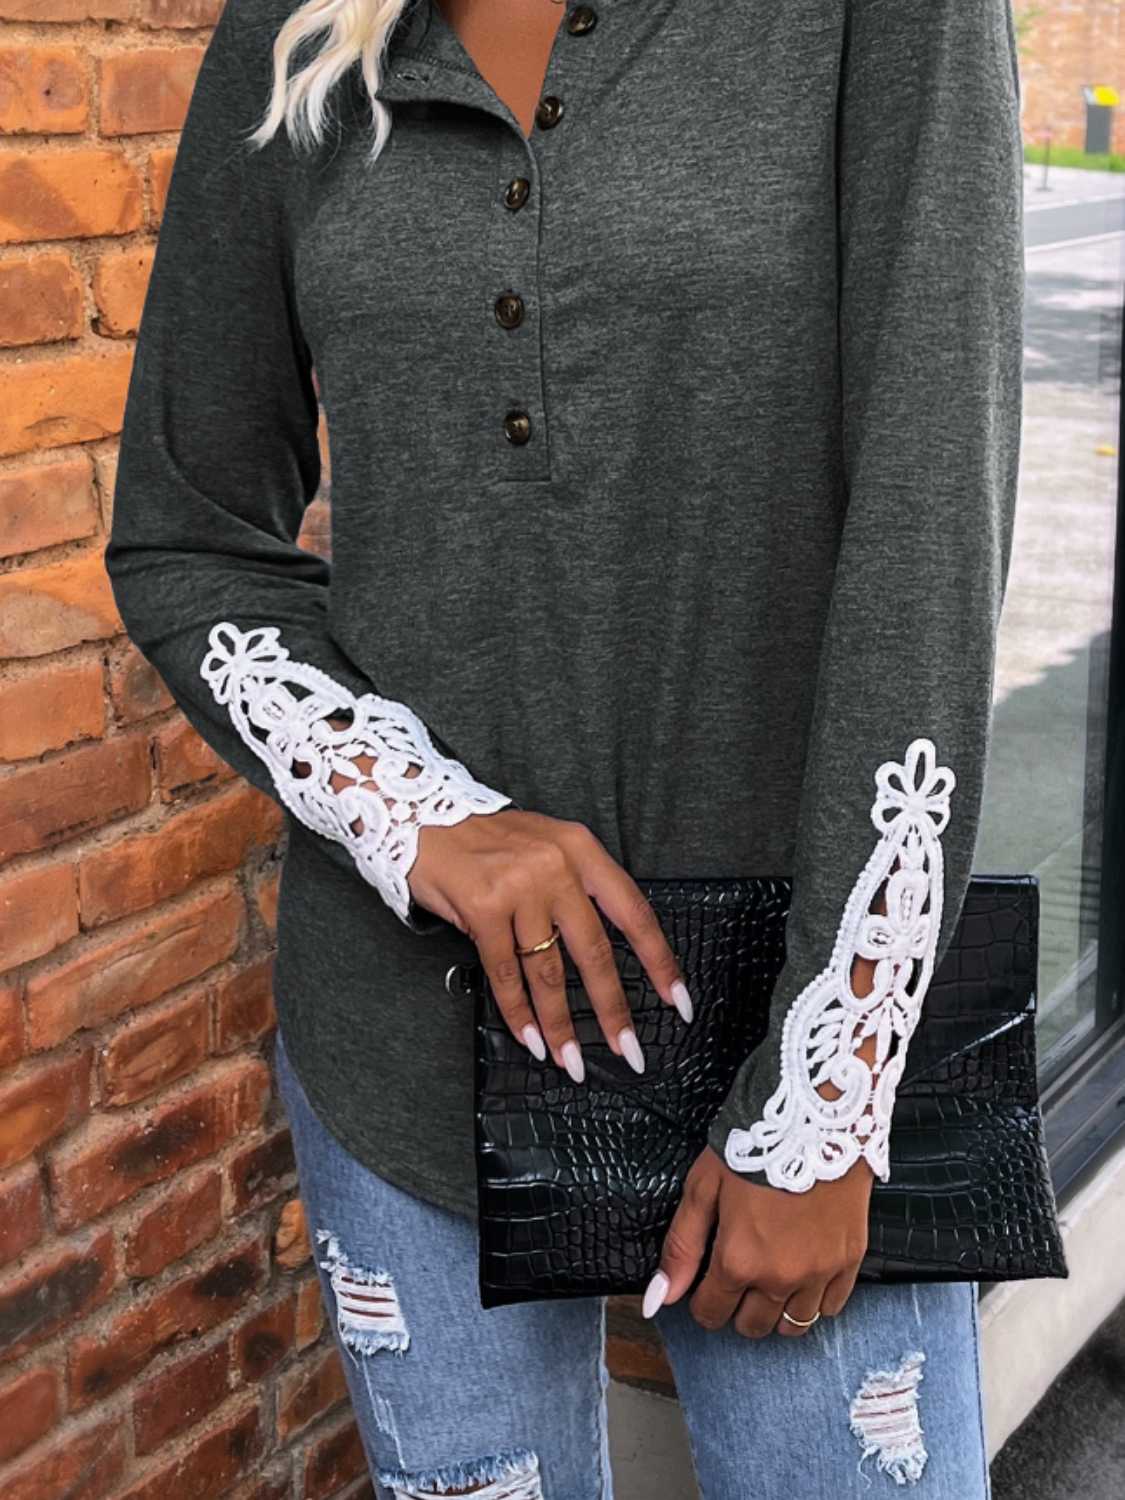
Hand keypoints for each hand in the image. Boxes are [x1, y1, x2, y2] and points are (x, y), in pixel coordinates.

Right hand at [317, 721, 692, 1074]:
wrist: (422, 815)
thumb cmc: (486, 839)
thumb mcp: (546, 845)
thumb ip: (576, 888)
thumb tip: (602, 957)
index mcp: (581, 849)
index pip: (633, 912)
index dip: (658, 960)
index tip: (676, 1001)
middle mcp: (556, 866)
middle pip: (595, 951)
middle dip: (613, 1010)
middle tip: (629, 1051)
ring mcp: (519, 887)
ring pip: (548, 971)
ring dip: (561, 1023)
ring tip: (572, 1060)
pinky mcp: (483, 909)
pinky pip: (506, 973)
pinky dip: (519, 1012)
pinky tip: (531, 1037)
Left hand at [645, 1145, 872, 1336]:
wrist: (816, 1115)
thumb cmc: (756, 1143)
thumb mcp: (704, 1187)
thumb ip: (681, 1246)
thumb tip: (658, 1296)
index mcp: (738, 1260)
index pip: (711, 1312)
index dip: (702, 1299)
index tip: (706, 1280)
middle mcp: (781, 1277)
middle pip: (751, 1325)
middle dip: (737, 1305)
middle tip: (737, 1274)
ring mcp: (819, 1272)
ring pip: (792, 1325)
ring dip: (775, 1308)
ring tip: (769, 1276)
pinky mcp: (850, 1259)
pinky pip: (830, 1307)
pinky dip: (813, 1299)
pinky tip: (803, 1274)